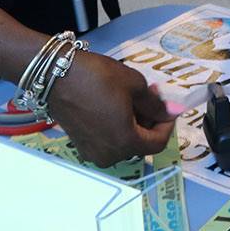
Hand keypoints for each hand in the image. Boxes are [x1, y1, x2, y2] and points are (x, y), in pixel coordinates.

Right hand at [47, 50, 176, 167]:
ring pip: (124, 142)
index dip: (167, 124)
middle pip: (140, 143)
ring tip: (132, 98)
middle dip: (150, 121)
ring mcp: (92, 152)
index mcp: (126, 143)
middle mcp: (109, 155)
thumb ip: (157, 105)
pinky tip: (115, 106)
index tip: (168, 106)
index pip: (158, 143)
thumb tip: (173, 112)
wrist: (55, 75)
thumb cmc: (98, 78)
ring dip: (134, 123)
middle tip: (150, 96)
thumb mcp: (135, 86)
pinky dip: (117, 127)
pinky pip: (108, 141)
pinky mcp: (80, 145)